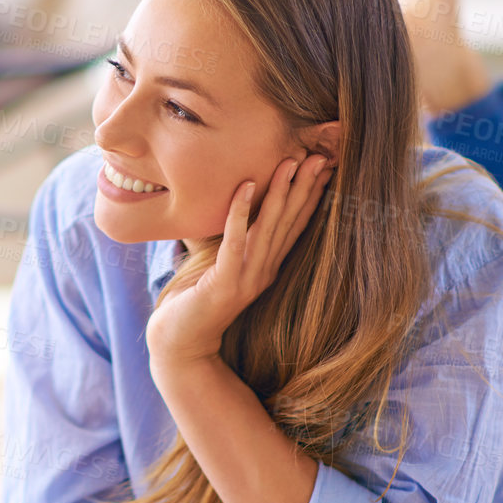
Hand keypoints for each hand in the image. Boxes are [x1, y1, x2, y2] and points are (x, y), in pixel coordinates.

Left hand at [146, 155, 333, 368]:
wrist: (179, 345)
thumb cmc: (194, 301)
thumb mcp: (220, 265)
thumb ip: (232, 241)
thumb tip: (232, 204)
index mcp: (266, 268)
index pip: (294, 226)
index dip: (310, 196)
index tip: (323, 167)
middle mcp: (263, 273)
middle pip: (289, 223)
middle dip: (305, 188)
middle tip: (320, 157)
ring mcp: (246, 280)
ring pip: (268, 229)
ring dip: (279, 194)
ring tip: (289, 163)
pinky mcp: (224, 285)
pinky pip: (234, 243)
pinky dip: (240, 214)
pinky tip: (246, 188)